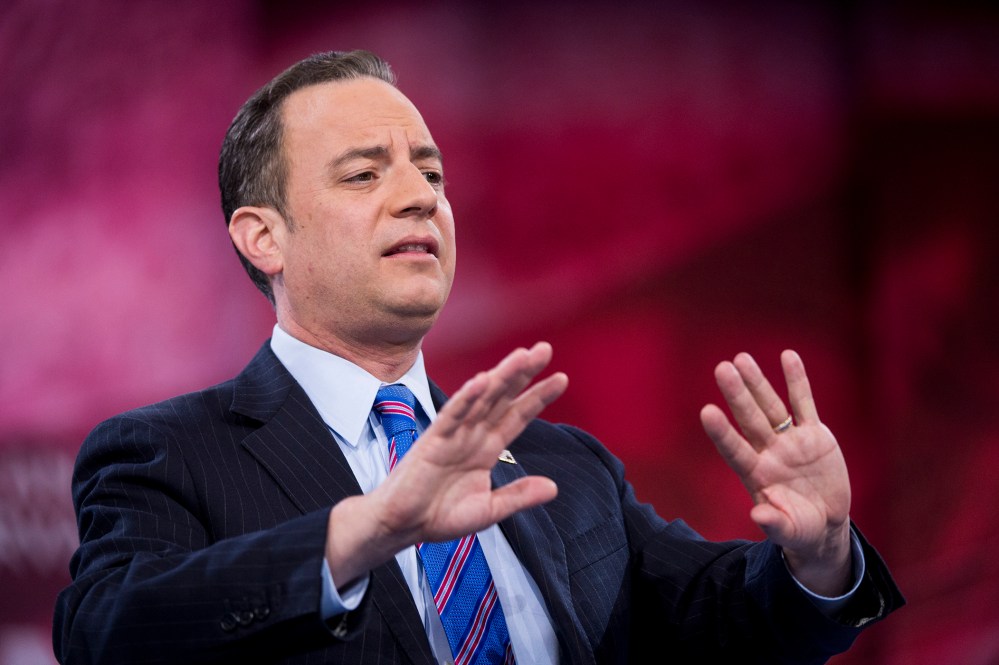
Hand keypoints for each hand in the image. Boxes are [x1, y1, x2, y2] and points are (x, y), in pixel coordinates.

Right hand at [326, 342, 566, 585]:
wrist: (404, 526)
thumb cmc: (440, 516)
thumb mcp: (489, 509)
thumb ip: (519, 496)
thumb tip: (554, 487)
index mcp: (487, 448)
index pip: (517, 416)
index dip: (538, 397)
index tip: (561, 378)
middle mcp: (472, 435)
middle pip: (502, 398)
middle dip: (523, 374)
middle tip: (544, 349)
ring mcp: (453, 435)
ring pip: (481, 399)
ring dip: (500, 377)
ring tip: (521, 356)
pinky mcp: (433, 441)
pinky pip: (452, 415)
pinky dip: (466, 398)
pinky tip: (481, 382)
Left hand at [699, 350, 852, 595]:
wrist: (824, 523)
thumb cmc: (799, 530)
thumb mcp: (789, 531)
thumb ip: (774, 524)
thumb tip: (758, 516)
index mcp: (757, 474)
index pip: (735, 449)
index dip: (722, 432)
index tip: (706, 411)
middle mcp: (769, 452)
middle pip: (750, 419)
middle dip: (738, 395)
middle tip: (722, 368)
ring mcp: (790, 441)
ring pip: (772, 406)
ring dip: (758, 382)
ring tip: (742, 358)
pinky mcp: (813, 435)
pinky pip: (804, 403)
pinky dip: (797, 381)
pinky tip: (788, 356)